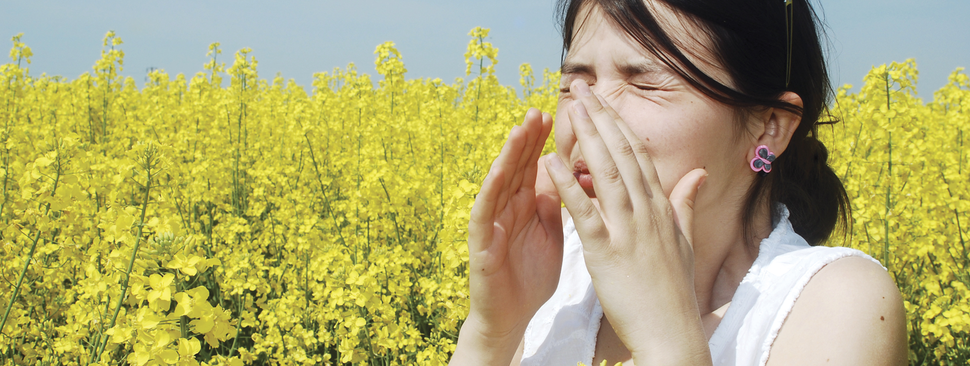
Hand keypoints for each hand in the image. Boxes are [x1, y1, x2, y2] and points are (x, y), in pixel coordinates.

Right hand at [452, 108, 560, 364]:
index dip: (543, 141)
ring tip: (519, 130)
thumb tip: (566, 171)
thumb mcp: (550, 233)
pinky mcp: (481, 244)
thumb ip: (554, 203)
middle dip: (526, 139)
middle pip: (516, 167)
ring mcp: (491, 223)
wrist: (513, 316)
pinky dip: (490, 191)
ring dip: (508, 156)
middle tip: (538, 110)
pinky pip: (483, 213)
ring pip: (499, 183)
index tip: (557, 113)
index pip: (534, 165)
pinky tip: (498, 172)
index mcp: (526, 205)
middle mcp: (506, 208)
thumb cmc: (531, 275)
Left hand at [544, 80, 710, 364]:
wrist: (672, 333)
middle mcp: (647, 212)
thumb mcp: (683, 242)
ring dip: (587, 138)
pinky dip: (567, 185)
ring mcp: (628, 230)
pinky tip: (550, 163)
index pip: (638, 156)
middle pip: (622, 155)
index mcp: (661, 208)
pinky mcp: (607, 252)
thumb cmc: (673, 291)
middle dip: (602, 118)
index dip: (619, 125)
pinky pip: (584, 212)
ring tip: (571, 110)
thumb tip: (698, 174)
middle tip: (583, 89)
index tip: (604, 102)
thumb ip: (685, 204)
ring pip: (606, 174)